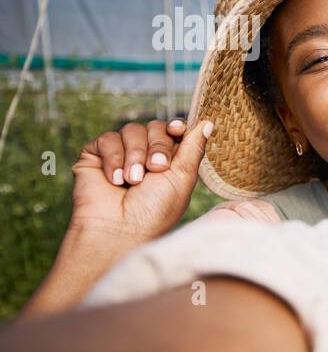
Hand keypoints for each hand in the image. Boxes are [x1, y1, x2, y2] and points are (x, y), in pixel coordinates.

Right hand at [70, 118, 213, 241]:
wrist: (119, 229)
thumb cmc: (155, 211)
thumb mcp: (182, 178)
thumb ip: (193, 148)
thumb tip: (208, 122)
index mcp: (169, 162)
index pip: (174, 130)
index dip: (176, 126)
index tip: (177, 130)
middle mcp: (145, 156)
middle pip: (155, 126)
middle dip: (158, 146)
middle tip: (155, 169)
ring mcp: (120, 155)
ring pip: (131, 130)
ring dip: (135, 155)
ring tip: (133, 181)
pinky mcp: (95, 157)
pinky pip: (107, 139)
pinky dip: (113, 158)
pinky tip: (115, 180)